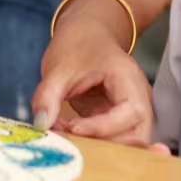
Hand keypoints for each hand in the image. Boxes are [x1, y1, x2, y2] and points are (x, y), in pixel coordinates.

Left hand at [31, 0, 152, 145]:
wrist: (88, 34)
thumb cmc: (78, 45)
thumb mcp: (58, 68)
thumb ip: (47, 97)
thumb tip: (41, 125)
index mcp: (128, 78)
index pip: (130, 113)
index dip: (103, 127)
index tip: (72, 127)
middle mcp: (139, 97)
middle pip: (138, 134)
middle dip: (107, 145)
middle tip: (71, 140)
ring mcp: (133, 111)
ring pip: (131, 143)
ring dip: (101, 147)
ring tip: (68, 134)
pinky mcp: (122, 121)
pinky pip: (117, 141)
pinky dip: (97, 144)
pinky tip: (71, 133)